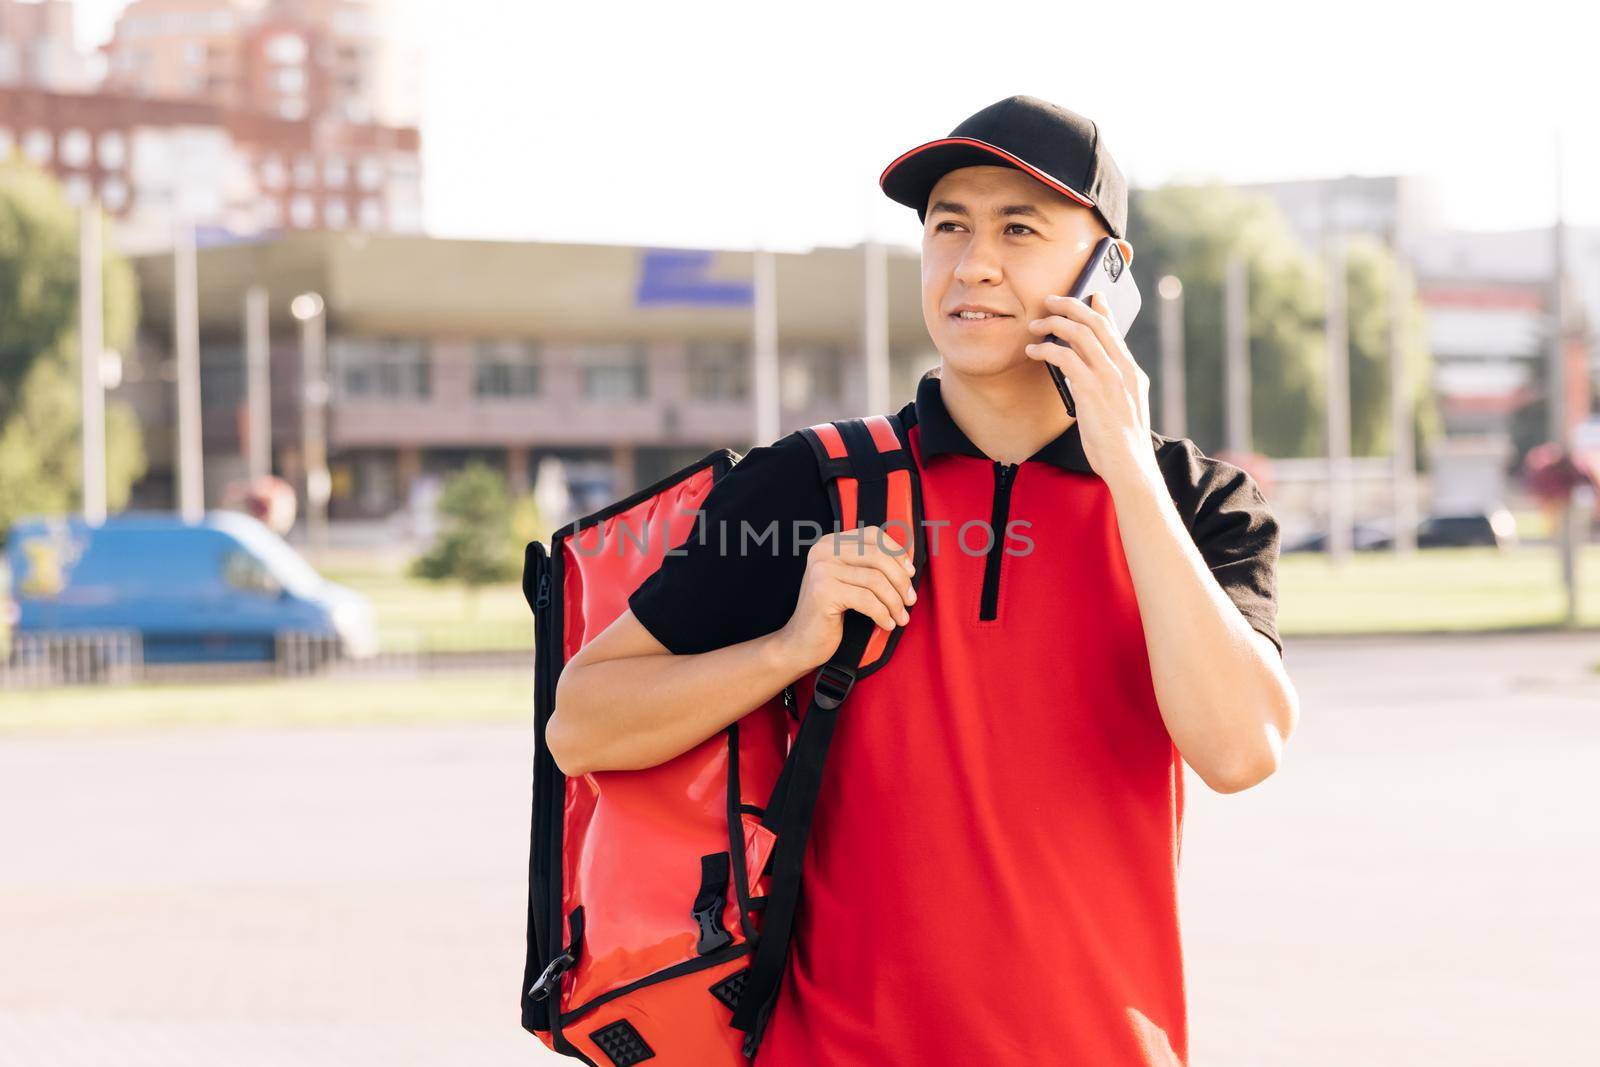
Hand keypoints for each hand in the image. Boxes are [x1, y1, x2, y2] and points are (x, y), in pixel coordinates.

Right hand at [772, 525, 915, 672]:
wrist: (801, 642)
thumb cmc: (829, 613)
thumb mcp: (848, 581)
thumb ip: (868, 566)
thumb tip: (907, 563)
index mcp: (830, 543)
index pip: (873, 535)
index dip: (896, 552)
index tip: (909, 574)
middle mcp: (824, 551)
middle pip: (878, 556)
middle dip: (900, 580)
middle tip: (910, 600)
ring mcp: (822, 570)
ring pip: (876, 580)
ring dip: (895, 602)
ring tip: (900, 617)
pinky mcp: (824, 591)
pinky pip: (867, 600)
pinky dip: (882, 614)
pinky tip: (886, 624)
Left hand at [1024, 290, 1154, 483]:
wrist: (1130, 465)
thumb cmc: (1121, 443)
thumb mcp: (1122, 408)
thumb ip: (1108, 387)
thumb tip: (1084, 374)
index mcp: (1132, 373)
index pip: (1115, 331)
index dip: (1101, 309)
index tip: (1091, 294)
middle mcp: (1123, 369)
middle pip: (1096, 323)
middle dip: (1071, 305)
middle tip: (1050, 300)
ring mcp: (1109, 377)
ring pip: (1080, 333)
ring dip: (1054, 323)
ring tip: (1035, 324)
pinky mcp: (1092, 389)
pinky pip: (1065, 357)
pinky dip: (1046, 349)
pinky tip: (1033, 351)